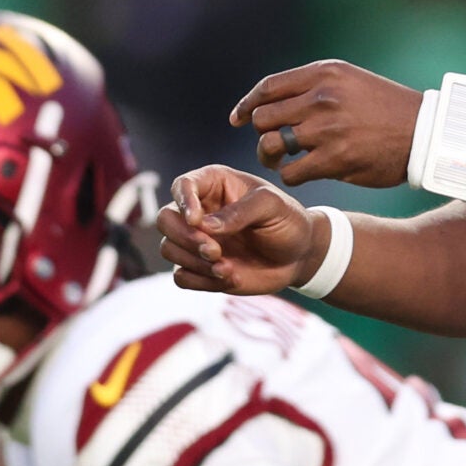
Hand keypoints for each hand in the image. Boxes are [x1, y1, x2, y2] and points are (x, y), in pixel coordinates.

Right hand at [157, 166, 321, 294]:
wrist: (300, 255)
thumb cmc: (287, 221)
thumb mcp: (272, 206)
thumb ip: (240, 211)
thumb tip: (206, 226)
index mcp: (214, 184)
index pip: (182, 185)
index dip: (183, 202)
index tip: (197, 220)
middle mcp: (200, 211)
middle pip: (165, 220)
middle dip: (186, 238)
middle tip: (215, 251)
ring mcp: (197, 241)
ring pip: (169, 249)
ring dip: (194, 262)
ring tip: (226, 267)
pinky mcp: (201, 268)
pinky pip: (181, 277)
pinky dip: (199, 280)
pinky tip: (227, 277)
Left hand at [231, 61, 421, 188]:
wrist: (423, 133)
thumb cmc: (384, 108)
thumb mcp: (350, 81)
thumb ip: (314, 86)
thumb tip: (270, 101)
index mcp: (324, 74)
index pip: (268, 88)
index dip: (247, 104)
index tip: (238, 118)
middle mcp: (322, 98)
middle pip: (263, 117)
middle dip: (261, 132)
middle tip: (270, 142)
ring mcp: (327, 130)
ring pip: (271, 145)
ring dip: (269, 156)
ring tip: (279, 160)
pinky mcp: (334, 160)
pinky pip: (290, 172)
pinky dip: (289, 175)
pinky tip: (300, 173)